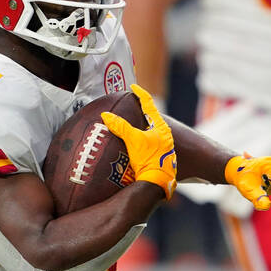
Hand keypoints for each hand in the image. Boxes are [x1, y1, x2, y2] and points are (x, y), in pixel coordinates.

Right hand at [100, 84, 176, 198]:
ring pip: (151, 131)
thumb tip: (106, 115)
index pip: (149, 104)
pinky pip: (150, 143)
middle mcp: (165, 135)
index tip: (133, 87)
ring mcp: (164, 146)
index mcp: (160, 127)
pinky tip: (135, 144)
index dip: (141, 94)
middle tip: (132, 105)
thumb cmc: (148, 160)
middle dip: (142, 111)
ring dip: (141, 127)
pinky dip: (141, 139)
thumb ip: (120, 126)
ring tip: (131, 125)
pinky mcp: (160, 157)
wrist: (157, 183)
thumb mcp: (133, 141)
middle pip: (152, 117)